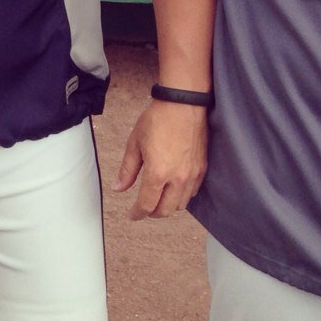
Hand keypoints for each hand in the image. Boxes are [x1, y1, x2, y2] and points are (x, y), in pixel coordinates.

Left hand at [113, 99, 207, 219]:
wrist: (183, 105)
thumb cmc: (156, 120)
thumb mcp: (135, 143)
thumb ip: (127, 170)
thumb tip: (118, 189)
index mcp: (157, 173)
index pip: (147, 205)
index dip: (137, 214)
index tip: (131, 215)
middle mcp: (177, 179)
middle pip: (165, 211)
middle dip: (152, 213)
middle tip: (143, 209)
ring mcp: (192, 175)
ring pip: (180, 205)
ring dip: (167, 207)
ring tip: (157, 199)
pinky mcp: (202, 169)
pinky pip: (192, 193)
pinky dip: (181, 197)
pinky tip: (173, 189)